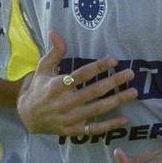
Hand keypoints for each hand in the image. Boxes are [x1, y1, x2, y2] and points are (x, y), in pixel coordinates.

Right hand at [15, 30, 134, 135]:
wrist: (27, 116)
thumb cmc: (39, 88)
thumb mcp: (43, 68)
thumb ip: (54, 52)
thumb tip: (55, 32)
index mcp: (58, 85)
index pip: (82, 74)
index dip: (99, 67)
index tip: (114, 60)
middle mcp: (65, 102)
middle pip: (94, 91)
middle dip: (114, 82)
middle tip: (130, 74)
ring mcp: (70, 118)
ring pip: (97, 109)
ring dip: (117, 101)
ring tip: (133, 93)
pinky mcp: (73, 130)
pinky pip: (94, 128)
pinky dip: (109, 125)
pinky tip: (124, 120)